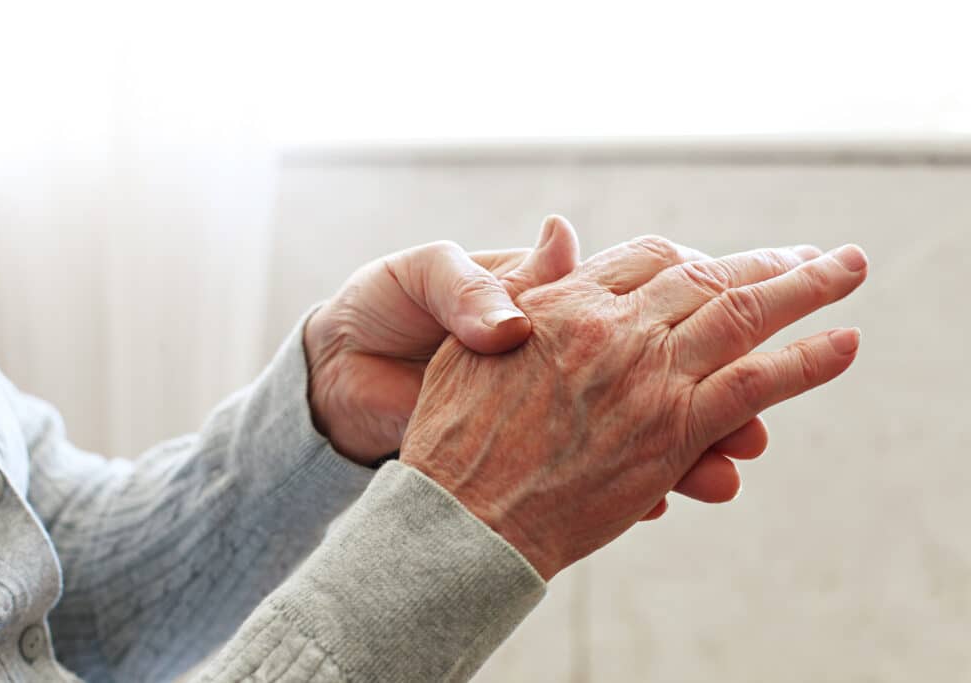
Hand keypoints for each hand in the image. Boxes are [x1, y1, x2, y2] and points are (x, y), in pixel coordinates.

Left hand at [304, 218, 779, 495]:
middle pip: (663, 371)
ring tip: (730, 470)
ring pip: (641, 427)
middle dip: (723, 393)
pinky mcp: (525, 443)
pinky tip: (667, 501)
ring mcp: (554, 400)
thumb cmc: (384, 306)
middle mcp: (568, 349)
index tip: (754, 313)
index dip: (702, 303)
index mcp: (554, 298)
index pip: (649, 294)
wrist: (337, 368)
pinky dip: (632, 483)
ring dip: (692, 449)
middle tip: (763, 419)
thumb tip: (561, 239)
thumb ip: (487, 276)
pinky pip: (595, 468)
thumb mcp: (428, 278)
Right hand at [401, 238, 867, 578]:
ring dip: (806, 287)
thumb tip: (561, 226)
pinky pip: (756, 384)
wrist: (465, 516)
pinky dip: (807, 362)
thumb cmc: (456, 436)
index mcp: (565, 302)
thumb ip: (524, 285)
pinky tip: (846, 344)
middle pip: (708, 276)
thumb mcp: (473, 342)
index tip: (719, 261)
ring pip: (744, 314)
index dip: (692, 256)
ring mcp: (650, 375)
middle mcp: (615, 327)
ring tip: (849, 269)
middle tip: (814, 256)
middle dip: (767, 261)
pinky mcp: (675, 429)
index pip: (648, 258)